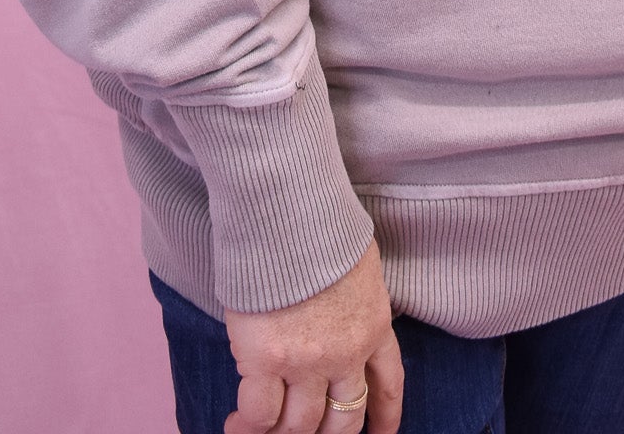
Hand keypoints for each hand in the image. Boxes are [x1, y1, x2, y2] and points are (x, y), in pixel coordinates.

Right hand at [222, 235, 403, 433]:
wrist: (287, 212)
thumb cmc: (318, 223)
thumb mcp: (358, 264)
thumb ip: (355, 299)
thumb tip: (340, 307)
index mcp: (374, 325)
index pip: (388, 383)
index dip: (385, 417)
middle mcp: (346, 353)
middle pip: (343, 419)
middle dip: (325, 432)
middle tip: (307, 431)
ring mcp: (307, 362)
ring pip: (299, 425)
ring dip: (281, 433)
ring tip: (262, 431)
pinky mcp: (266, 361)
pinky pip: (260, 414)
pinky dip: (247, 426)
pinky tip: (236, 423)